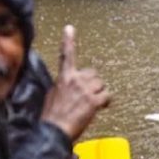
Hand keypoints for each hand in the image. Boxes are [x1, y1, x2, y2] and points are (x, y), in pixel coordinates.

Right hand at [42, 25, 110, 141]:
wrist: (54, 130)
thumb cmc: (52, 116)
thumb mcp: (52, 95)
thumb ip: (63, 85)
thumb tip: (69, 85)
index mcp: (63, 77)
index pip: (66, 55)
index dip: (68, 41)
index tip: (69, 28)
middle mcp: (75, 80)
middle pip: (93, 74)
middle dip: (93, 84)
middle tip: (86, 97)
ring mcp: (85, 89)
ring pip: (101, 85)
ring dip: (99, 93)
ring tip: (89, 105)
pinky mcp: (94, 100)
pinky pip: (107, 96)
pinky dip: (105, 102)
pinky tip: (99, 108)